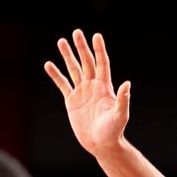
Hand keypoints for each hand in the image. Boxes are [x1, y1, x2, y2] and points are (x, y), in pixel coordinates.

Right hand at [44, 29, 130, 156]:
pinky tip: (48, 65)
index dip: (99, 50)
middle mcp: (93, 86)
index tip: (96, 35)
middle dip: (81, 47)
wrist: (101, 144)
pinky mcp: (71, 101)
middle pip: (86, 62)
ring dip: (67, 56)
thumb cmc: (114, 131)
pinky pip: (62, 84)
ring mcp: (82, 92)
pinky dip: (56, 75)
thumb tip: (128, 83)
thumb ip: (123, 100)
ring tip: (61, 41)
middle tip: (76, 32)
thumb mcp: (120, 115)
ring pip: (73, 69)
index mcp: (105, 87)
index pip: (102, 63)